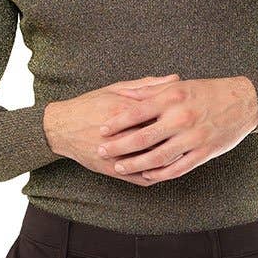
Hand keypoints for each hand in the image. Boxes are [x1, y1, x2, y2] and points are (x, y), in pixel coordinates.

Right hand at [43, 74, 182, 184]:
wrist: (61, 127)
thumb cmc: (90, 104)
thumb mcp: (117, 89)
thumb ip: (148, 85)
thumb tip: (175, 78)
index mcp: (126, 111)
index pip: (162, 115)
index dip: (182, 117)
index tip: (196, 115)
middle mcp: (123, 134)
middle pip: (160, 140)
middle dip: (180, 140)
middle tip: (196, 138)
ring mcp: (117, 155)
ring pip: (153, 163)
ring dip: (171, 161)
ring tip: (186, 155)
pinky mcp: (112, 170)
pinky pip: (140, 178)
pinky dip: (156, 176)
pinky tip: (166, 171)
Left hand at [95, 76, 257, 182]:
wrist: (243, 102)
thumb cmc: (207, 91)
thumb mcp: (178, 85)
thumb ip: (151, 91)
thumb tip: (126, 97)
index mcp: (172, 98)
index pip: (136, 113)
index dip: (116, 123)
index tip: (100, 131)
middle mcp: (181, 118)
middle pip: (142, 138)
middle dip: (118, 147)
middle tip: (102, 151)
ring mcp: (193, 138)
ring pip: (157, 157)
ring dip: (135, 165)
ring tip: (119, 167)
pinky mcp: (204, 153)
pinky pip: (177, 168)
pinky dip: (160, 174)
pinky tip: (147, 176)